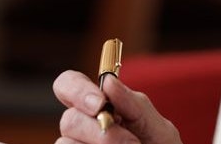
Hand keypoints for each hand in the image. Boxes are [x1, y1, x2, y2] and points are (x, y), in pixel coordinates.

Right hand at [53, 70, 181, 143]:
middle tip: (131, 142)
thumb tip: (108, 81)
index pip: (68, 84)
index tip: (100, 103)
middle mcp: (82, 125)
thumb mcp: (154, 124)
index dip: (77, 89)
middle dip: (100, 130)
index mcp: (98, 105)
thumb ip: (133, 102)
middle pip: (69, 119)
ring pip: (66, 143)